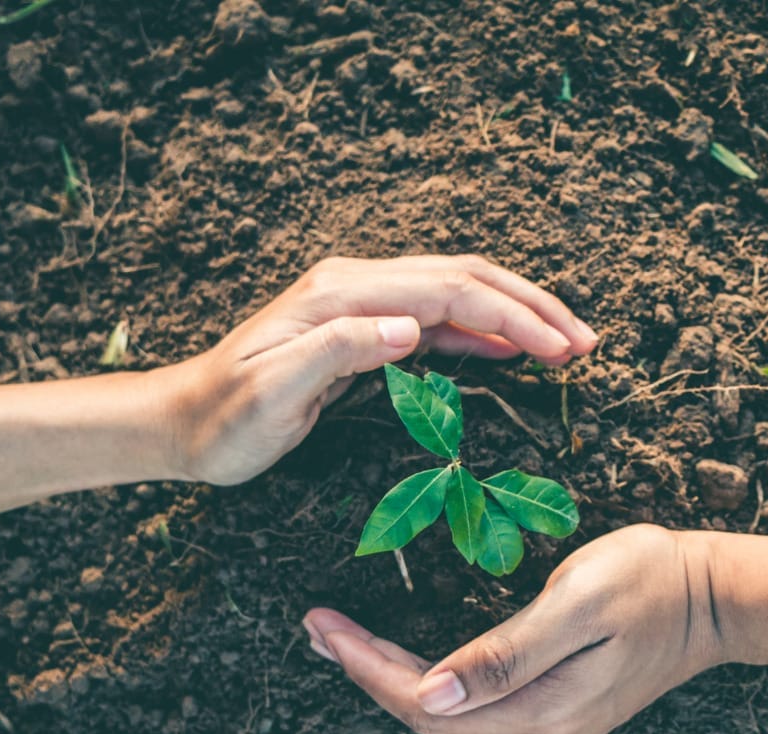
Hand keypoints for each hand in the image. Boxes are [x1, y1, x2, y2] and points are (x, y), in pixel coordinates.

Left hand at [160, 254, 597, 485]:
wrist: (184, 423)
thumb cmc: (225, 420)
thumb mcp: (272, 393)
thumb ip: (339, 351)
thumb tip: (410, 327)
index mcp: (342, 294)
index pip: (448, 290)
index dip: (512, 315)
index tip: (561, 347)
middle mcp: (356, 285)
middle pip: (463, 277)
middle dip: (530, 306)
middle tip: (584, 341)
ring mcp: (361, 303)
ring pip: (456, 293)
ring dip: (513, 314)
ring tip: (565, 343)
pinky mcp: (362, 329)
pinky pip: (436, 321)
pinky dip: (480, 331)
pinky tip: (508, 349)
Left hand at [302, 525, 722, 733]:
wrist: (714, 597)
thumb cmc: (650, 581)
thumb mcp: (578, 604)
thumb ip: (506, 653)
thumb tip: (432, 693)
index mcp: (542, 709)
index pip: (427, 703)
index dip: (367, 667)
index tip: (322, 627)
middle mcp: (542, 733)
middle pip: (430, 714)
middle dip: (366, 672)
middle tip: (316, 628)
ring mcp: (550, 728)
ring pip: (448, 714)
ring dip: (390, 677)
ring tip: (340, 641)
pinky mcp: (556, 711)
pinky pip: (473, 708)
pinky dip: (428, 681)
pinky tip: (402, 659)